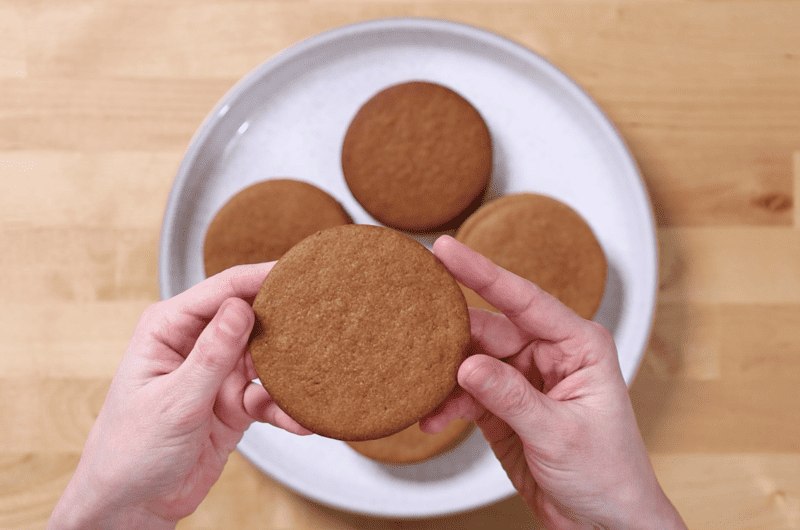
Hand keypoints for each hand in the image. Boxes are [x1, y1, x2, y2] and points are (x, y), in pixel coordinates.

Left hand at [49, 264, 309, 529]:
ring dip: (290, 372)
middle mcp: (197, 344)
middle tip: (322, 320)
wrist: (132, 504)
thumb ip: (211, 354)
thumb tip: (241, 307)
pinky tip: (300, 420)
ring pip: (267, 359)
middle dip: (285, 323)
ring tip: (315, 377)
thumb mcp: (174, 400)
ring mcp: (218, 374)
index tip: (296, 273)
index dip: (260, 278)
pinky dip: (286, 409)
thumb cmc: (130, 450)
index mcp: (170, 328)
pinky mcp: (235, 403)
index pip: (222, 290)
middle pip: (252, 318)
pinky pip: (270, 398)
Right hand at [421, 237, 685, 529]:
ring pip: (471, 361)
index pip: (523, 299)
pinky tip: (432, 418)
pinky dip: (447, 405)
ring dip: (444, 378)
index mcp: (577, 344)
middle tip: (411, 329)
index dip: (481, 271)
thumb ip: (511, 397)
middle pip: (488, 329)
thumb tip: (468, 365)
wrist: (604, 525)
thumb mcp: (558, 433)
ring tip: (420, 389)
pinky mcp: (504, 406)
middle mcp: (549, 354)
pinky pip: (466, 393)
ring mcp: (524, 380)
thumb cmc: (608, 475)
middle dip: (450, 335)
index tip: (445, 248)